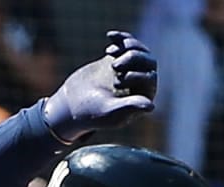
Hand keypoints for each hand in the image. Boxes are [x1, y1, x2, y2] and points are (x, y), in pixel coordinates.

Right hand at [42, 31, 156, 142]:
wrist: (72, 105)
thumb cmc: (92, 113)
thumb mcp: (110, 111)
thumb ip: (130, 108)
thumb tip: (151, 106)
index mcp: (142, 97)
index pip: (150, 78)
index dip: (136, 76)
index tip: (115, 84)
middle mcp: (140, 83)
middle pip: (148, 62)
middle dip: (132, 58)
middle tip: (114, 66)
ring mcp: (129, 70)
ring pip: (139, 51)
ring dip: (129, 45)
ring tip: (112, 51)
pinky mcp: (118, 60)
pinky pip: (126, 44)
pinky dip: (120, 38)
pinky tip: (110, 36)